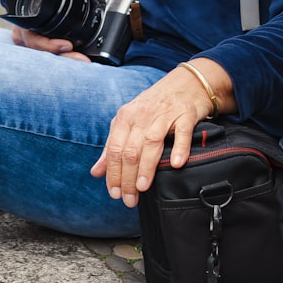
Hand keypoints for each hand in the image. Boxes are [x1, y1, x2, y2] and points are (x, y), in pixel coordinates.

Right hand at [10, 0, 104, 61]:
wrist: (39, 1)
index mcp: (25, 22)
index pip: (34, 39)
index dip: (50, 45)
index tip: (68, 46)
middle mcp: (23, 36)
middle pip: (42, 53)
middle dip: (63, 56)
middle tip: (82, 59)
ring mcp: (27, 46)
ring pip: (45, 58)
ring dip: (65, 60)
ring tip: (83, 60)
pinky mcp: (35, 51)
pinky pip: (46, 58)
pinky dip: (61, 59)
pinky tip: (75, 60)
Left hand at [90, 58, 234, 206]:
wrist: (187, 83)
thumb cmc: (153, 107)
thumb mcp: (127, 123)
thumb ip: (111, 148)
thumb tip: (95, 172)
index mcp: (124, 118)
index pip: (113, 150)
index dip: (112, 174)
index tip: (114, 193)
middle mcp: (142, 116)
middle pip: (130, 151)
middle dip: (128, 178)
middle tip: (129, 199)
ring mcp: (164, 114)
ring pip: (151, 143)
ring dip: (146, 168)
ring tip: (143, 188)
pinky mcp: (186, 114)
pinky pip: (182, 132)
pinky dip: (179, 148)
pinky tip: (175, 164)